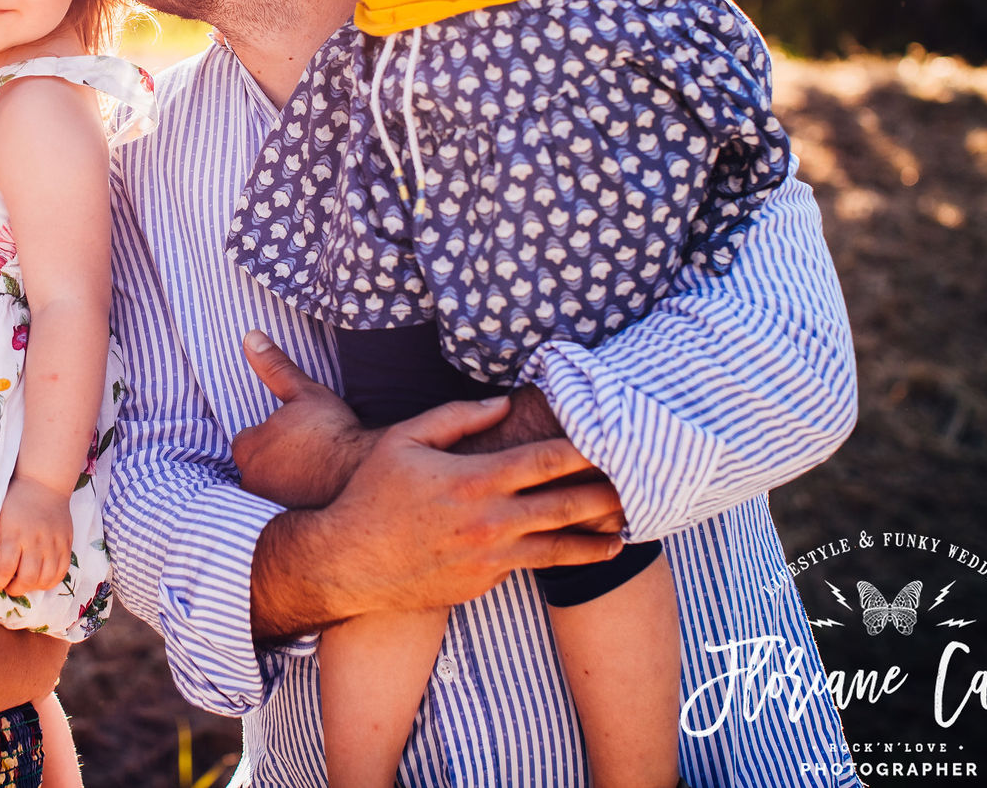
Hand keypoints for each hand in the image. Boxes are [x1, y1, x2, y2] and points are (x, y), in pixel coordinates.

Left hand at [0, 475, 72, 596]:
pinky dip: (51, 582)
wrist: (44, 483)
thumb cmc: (15, 499)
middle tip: (7, 586)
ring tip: (23, 582)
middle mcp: (35, 541)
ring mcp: (53, 544)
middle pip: (27, 578)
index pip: (5, 569)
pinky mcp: (66, 544)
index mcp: (14, 534)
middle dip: (14, 589)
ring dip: (32, 588)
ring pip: (45, 579)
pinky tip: (40, 580)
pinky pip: (62, 572)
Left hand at [231, 329, 376, 507]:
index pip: (249, 440)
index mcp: (248, 447)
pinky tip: (316, 500)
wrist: (363, 473)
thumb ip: (274, 367)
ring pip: (268, 491)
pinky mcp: (287, 525)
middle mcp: (250, 480)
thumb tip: (251, 337)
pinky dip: (294, 508)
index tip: (295, 437)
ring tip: (313, 478)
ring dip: (284, 486)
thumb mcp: (304, 393)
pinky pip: (282, 514)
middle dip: (275, 464)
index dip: (272, 437)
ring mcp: (267, 506)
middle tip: (306, 457)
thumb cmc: (333, 431)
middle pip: (256, 468)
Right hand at [252, 399, 625, 637]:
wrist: (348, 562)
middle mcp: (489, 521)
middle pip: (567, 506)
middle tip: (638, 485)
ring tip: (626, 532)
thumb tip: (503, 403)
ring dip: (597, 540)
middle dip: (607, 495)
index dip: (584, 449)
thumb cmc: (372, 494)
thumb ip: (456, 418)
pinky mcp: (484, 583)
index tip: (612, 439)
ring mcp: (489, 558)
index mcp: (473, 480)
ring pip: (560, 549)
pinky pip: (527, 565)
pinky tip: (577, 551)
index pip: (544, 461)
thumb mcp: (404, 441)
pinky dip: (556, 556)